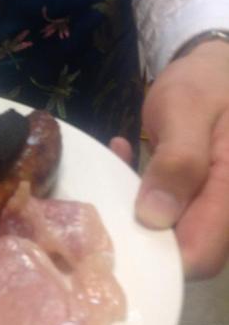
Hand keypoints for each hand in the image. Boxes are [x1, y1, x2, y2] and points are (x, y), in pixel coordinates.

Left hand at [111, 40, 228, 279]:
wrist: (218, 68)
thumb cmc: (207, 83)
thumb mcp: (187, 109)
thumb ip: (178, 161)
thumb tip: (155, 218)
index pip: (201, 256)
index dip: (159, 256)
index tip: (118, 230)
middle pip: (187, 253)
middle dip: (142, 236)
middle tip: (106, 200)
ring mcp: (217, 206)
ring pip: (175, 236)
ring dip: (138, 213)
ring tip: (117, 171)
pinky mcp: (202, 200)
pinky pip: (172, 217)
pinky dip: (144, 198)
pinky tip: (127, 159)